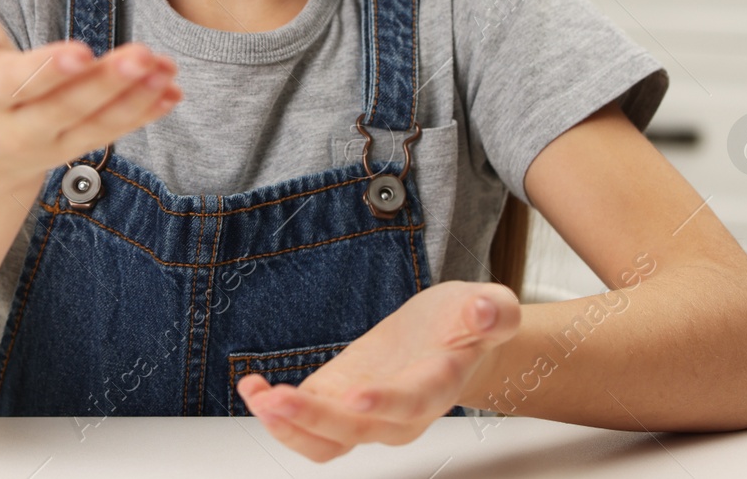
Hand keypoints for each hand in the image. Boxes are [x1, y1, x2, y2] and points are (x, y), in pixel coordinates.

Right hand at [0, 0, 182, 196]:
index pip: (15, 84)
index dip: (47, 70)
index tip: (80, 51)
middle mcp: (17, 128)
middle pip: (65, 107)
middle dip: (106, 82)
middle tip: (143, 55)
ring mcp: (50, 144)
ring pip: (95, 124)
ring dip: (135, 98)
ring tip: (166, 69)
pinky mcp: (76, 148)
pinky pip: (111, 133)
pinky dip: (144, 114)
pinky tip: (172, 92)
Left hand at [236, 281, 520, 461]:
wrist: (454, 342)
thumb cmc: (467, 324)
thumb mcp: (488, 305)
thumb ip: (493, 313)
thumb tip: (488, 313)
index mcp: (436, 387)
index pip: (410, 402)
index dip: (385, 403)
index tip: (356, 395)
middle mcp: (399, 414)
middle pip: (356, 431)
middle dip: (314, 418)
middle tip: (277, 397)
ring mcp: (365, 415)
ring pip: (326, 441)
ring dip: (289, 426)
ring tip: (257, 396)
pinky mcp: (338, 402)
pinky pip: (307, 426)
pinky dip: (278, 413)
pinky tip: (253, 387)